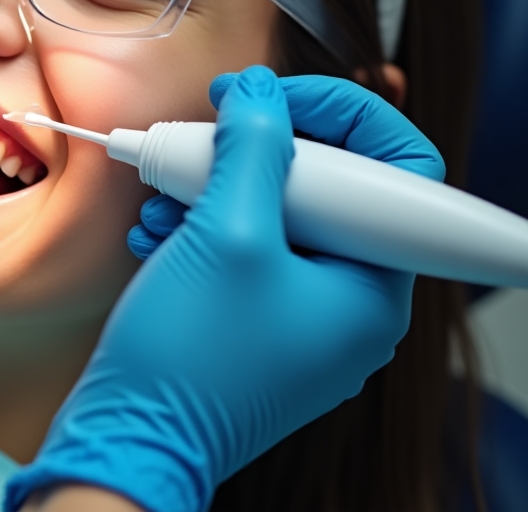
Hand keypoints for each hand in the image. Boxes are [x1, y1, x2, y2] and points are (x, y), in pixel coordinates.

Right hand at [6, 67, 429, 511]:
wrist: (131, 437)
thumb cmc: (187, 356)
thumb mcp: (225, 233)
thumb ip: (252, 148)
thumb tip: (261, 93)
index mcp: (374, 286)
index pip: (398, 165)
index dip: (336, 113)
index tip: (266, 96)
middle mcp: (352, 303)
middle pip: (329, 187)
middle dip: (255, 155)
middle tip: (204, 140)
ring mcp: (306, 318)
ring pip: (280, 216)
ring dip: (216, 190)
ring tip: (162, 199)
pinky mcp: (260, 328)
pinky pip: (249, 253)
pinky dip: (204, 228)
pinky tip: (158, 231)